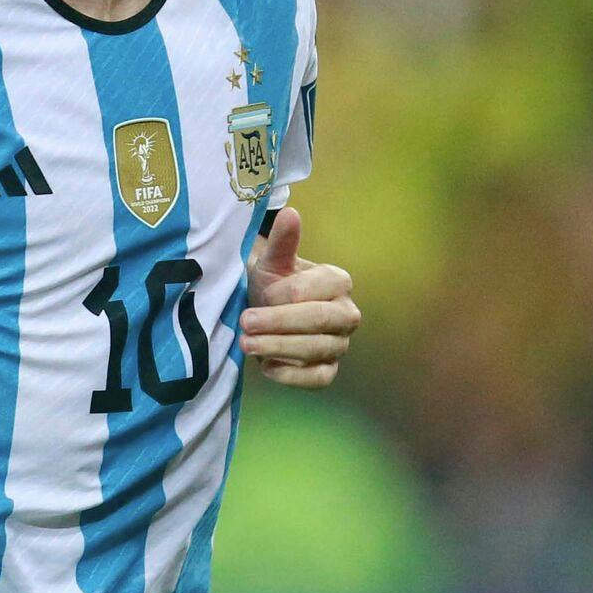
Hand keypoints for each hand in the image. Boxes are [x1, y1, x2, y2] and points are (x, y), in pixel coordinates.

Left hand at [241, 207, 359, 388]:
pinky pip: (318, 379)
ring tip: (245, 344)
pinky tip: (266, 367)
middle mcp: (347, 314)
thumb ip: (282, 242)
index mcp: (338, 281)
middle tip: (245, 323)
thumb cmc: (273, 284)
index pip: (310, 291)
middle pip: (317, 321)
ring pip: (316, 350)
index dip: (281, 296)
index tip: (259, 294)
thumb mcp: (273, 262)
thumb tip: (290, 213)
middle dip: (278, 323)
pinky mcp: (329, 370)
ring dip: (277, 348)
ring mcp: (340, 344)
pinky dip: (292, 375)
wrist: (269, 312)